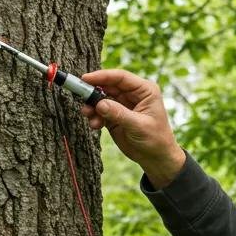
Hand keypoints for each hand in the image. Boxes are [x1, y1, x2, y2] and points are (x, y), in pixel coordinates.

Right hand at [80, 68, 186, 187]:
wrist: (156, 159)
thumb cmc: (155, 140)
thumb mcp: (138, 126)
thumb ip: (119, 114)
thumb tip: (99, 103)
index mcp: (144, 90)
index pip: (121, 78)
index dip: (102, 76)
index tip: (85, 79)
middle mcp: (132, 95)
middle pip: (108, 86)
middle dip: (93, 91)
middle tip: (79, 96)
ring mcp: (122, 105)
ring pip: (101, 98)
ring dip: (92, 106)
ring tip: (87, 115)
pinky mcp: (114, 116)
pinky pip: (100, 112)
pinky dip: (95, 116)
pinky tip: (94, 125)